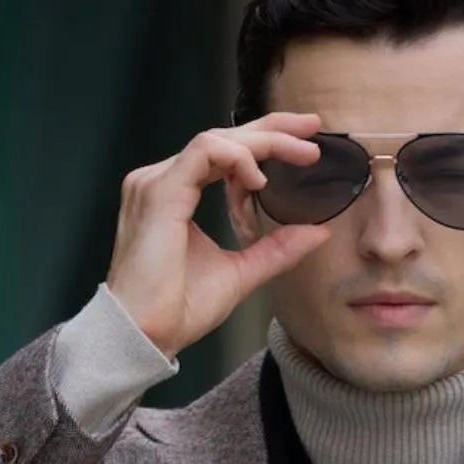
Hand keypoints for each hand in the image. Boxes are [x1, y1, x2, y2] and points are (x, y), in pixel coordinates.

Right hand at [106, 113, 333, 359]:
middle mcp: (162, 181)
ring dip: (262, 142)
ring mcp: (157, 182)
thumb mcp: (241, 272)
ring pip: (216, 140)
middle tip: (313, 128)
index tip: (305, 146)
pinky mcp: (159, 191)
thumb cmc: (179, 310)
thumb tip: (317, 233)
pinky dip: (237, 158)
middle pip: (222, 139)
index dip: (264, 143)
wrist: (146, 335)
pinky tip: (260, 179)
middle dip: (272, 129)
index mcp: (176, 195)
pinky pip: (204, 153)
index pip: (223, 155)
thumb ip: (276, 249)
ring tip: (300, 154)